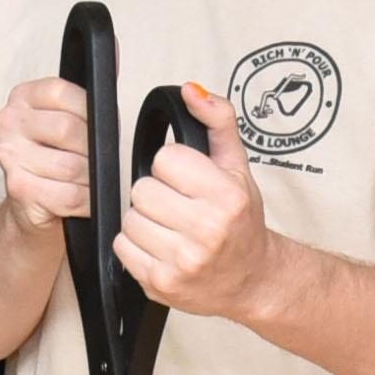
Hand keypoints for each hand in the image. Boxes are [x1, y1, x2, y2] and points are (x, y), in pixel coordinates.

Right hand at [0, 72, 95, 228]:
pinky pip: (68, 194)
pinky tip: (82, 199)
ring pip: (72, 166)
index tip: (98, 128)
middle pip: (69, 130)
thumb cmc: (57, 157)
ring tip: (89, 180)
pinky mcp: (17, 188)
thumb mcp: (73, 117)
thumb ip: (93, 86)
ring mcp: (9, 155)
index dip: (91, 113)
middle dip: (94, 150)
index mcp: (23, 96)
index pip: (63, 92)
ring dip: (92, 179)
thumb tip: (112, 45)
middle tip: (97, 160)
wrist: (30, 206)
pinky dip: (86, 201)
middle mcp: (9, 121)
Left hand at [115, 88, 288, 319]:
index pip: (165, 159)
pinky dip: (136, 246)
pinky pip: (122, 247)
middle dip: (157, 195)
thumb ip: (217, 122)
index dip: (173, 167)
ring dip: (144, 220)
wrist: (252, 280)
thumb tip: (190, 91)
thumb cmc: (242, 222)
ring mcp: (182, 261)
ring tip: (171, 228)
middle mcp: (206, 231)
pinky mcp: (160, 283)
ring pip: (129, 218)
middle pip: (142, 189)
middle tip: (179, 207)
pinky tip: (162, 247)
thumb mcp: (237, 167)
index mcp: (226, 197)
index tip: (189, 182)